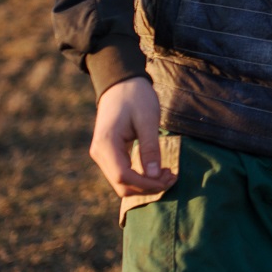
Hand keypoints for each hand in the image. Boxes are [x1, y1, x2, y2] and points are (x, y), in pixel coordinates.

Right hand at [89, 76, 176, 197]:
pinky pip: (123, 173)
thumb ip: (150, 148)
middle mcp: (99, 153)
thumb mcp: (147, 120)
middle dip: (148, 187)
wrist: (121, 84)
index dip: (146, 184)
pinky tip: (157, 171)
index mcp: (106, 144)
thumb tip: (154, 176)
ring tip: (167, 174)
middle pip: (122, 185)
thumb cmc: (136, 97)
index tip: (167, 179)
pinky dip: (140, 177)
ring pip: (122, 183)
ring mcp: (102, 155)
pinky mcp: (109, 154)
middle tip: (172, 177)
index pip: (123, 177)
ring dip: (145, 184)